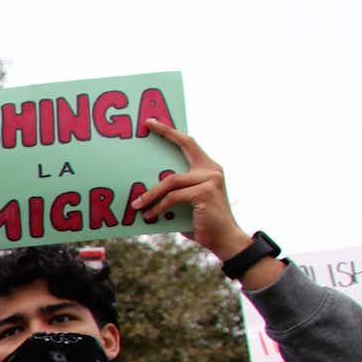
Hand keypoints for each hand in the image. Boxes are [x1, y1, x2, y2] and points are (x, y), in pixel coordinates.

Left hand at [134, 121, 259, 274]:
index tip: (153, 121)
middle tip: (144, 127)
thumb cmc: (203, 223)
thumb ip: (175, 191)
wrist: (224, 240)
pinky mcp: (205, 192)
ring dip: (150, 194)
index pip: (189, 143)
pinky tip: (149, 216)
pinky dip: (159, 207)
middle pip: (184, 147)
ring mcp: (210, 179)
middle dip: (165, 133)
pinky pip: (173, 197)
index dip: (172, 132)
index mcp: (208, 168)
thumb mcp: (187, 203)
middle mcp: (211, 169)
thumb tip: (146, 188)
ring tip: (136, 205)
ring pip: (171, 180)